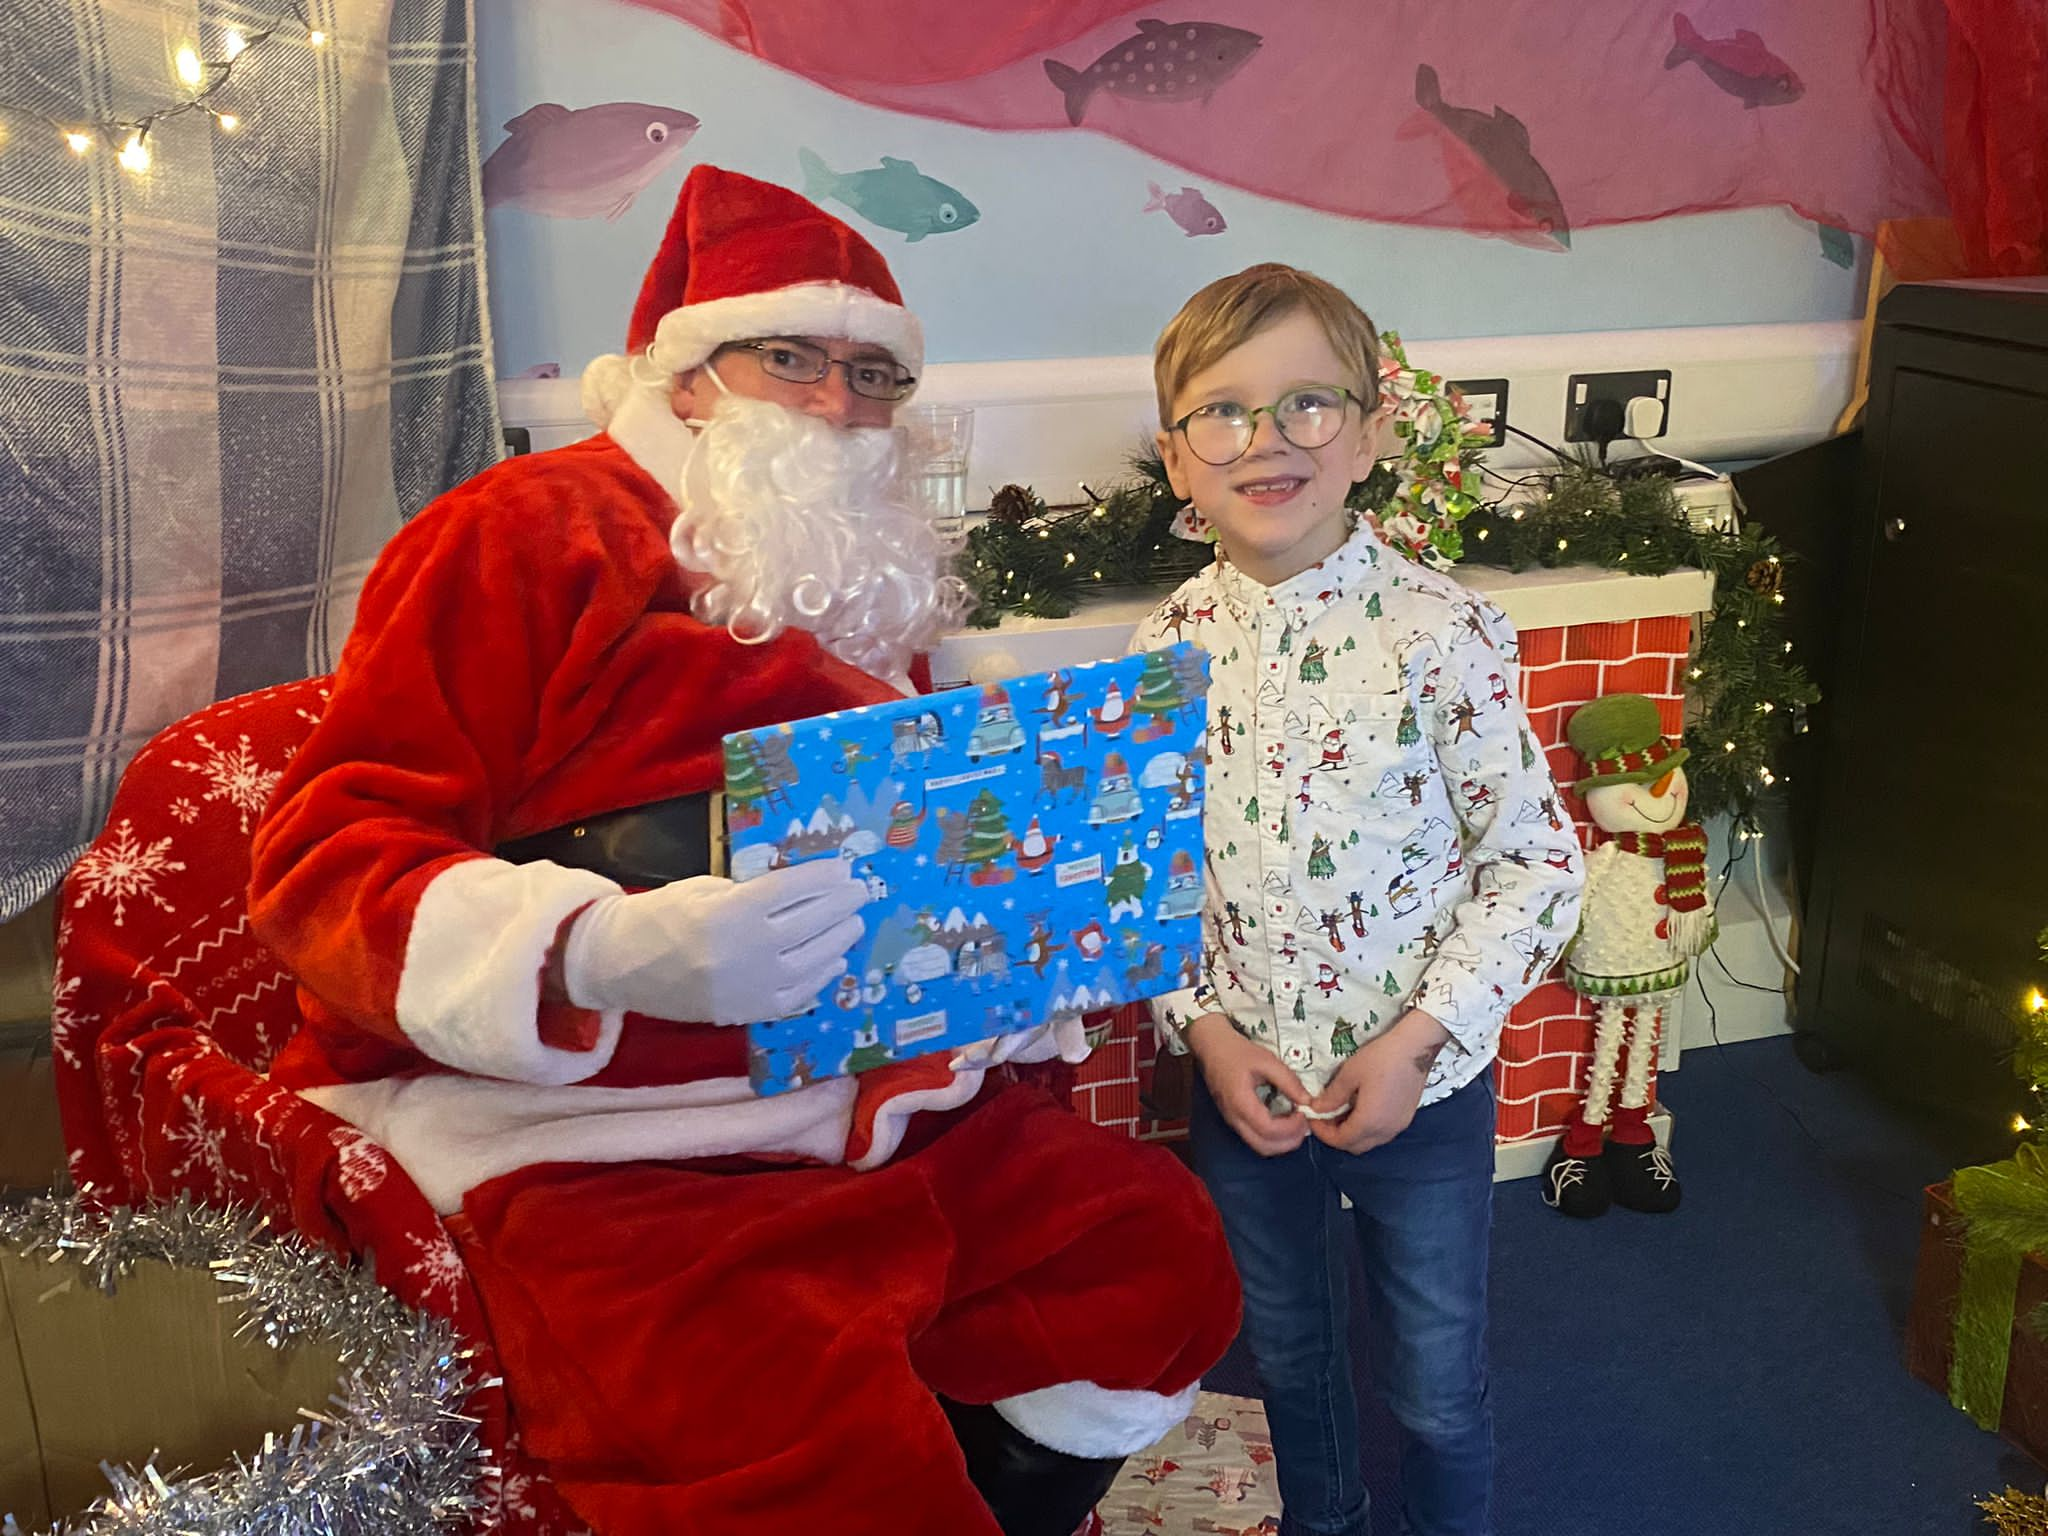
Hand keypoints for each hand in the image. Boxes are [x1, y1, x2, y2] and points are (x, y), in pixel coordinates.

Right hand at [561, 860, 865, 1024]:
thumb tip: (799, 890)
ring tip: (853, 923)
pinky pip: (796, 997)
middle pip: (810, 924)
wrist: (620, 964)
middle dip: (841, 905)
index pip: (792, 890)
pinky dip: (820, 978)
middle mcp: (745, 950)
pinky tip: (834, 962)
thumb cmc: (660, 916)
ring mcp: (749, 987)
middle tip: (859, 892)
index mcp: (730, 912)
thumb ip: (750, 891)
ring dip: (839, 940)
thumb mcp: (703, 889)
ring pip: (811, 962)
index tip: (845, 869)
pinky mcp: (746, 1012)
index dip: (823, 878)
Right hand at [1186, 1013, 1311, 1156]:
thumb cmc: (1237, 1052)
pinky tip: (1283, 1122)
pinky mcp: (1234, 1119)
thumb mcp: (1267, 1061)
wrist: (1212, 1047)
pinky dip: (1272, 1138)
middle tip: (1304, 1124)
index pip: (1269, 1130)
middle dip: (1289, 1142)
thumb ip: (1289, 1082)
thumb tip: (1307, 1101)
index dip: (1291, 1127)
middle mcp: (1234, 1118)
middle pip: (1264, 1147)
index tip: (1303, 1113)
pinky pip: (1254, 1138)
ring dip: (1281, 1143)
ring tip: (1296, 1124)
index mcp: (1241, 1103)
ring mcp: (1232, 1121)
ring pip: (1259, 1146)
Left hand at [1307, 1009, 1451, 1153]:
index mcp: (1369, 1122)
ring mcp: (1398, 1126)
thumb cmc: (1382, 1058)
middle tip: (1324, 1117)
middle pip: (1355, 1146)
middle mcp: (1385, 1130)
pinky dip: (1367, 1128)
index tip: (1313, 1119)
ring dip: (1353, 1133)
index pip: (1341, 1140)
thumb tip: (1317, 1109)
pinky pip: (1382, 1133)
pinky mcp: (1405, 1118)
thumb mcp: (1350, 1074)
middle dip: (1337, 1136)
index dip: (1323, 1133)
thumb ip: (1332, 1096)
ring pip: (1370, 1141)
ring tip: (1341, 1112)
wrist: (1415, 1048)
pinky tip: (1361, 1109)